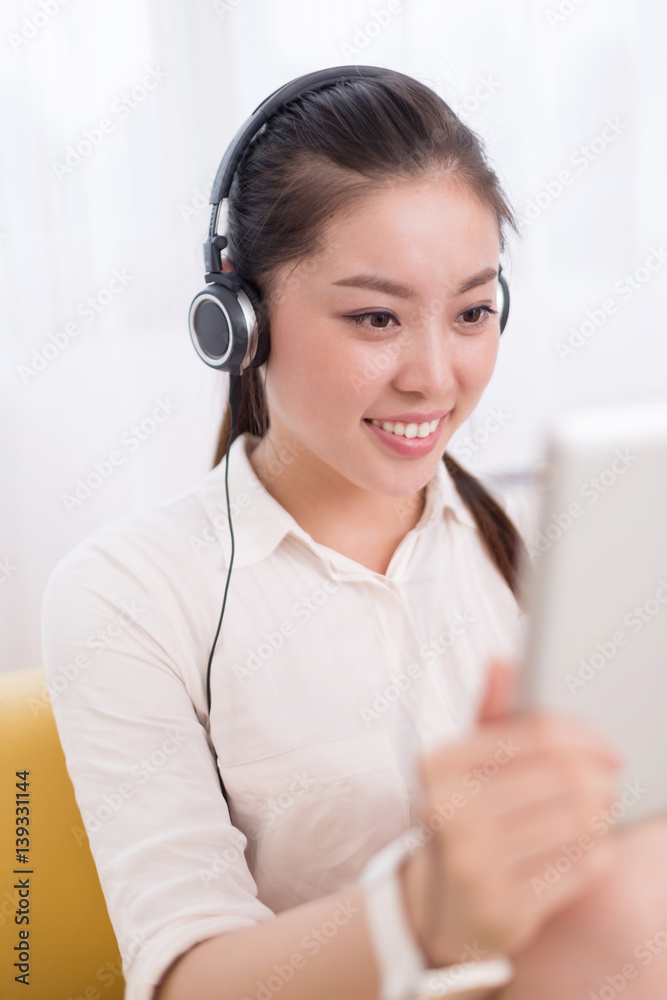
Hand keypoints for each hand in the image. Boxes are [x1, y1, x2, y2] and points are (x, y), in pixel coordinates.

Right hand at [399, 658, 621, 966]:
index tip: (608, 749)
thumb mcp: (466, 766)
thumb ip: (489, 714)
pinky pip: (578, 867)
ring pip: (576, 821)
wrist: (437, 908)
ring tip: (601, 811)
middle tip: (609, 783)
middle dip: (598, 778)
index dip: (583, 737)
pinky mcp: (502, 909)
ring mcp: (473, 863)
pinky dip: (597, 853)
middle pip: (562, 778)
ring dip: (602, 814)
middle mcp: (449, 812)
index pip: (533, 734)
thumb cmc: (463, 819)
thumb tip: (501, 661)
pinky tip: (590, 848)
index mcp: (439, 765)